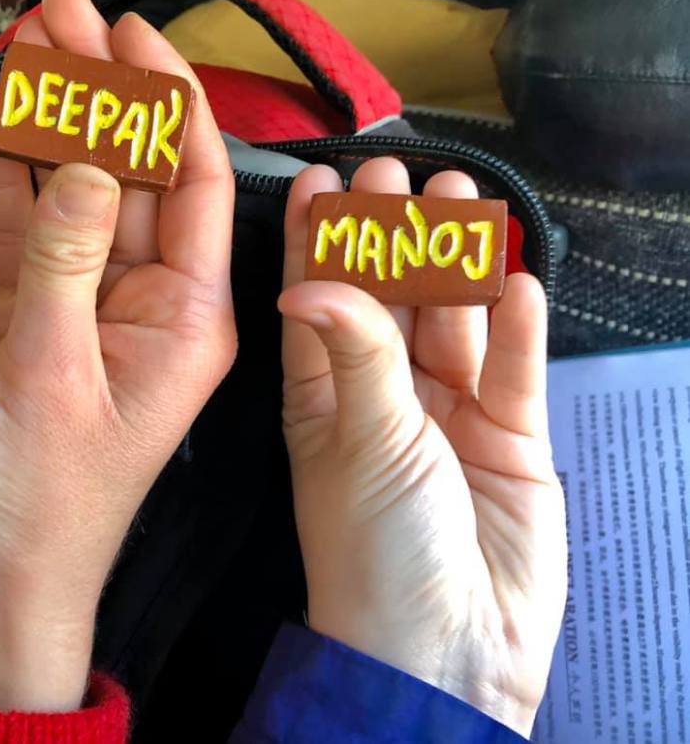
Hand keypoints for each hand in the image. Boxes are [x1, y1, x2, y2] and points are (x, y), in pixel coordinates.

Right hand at [0, 0, 234, 710]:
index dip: (169, 101)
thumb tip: (88, 162)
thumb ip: (65, 262)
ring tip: (28, 45)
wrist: (1, 565)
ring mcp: (103, 302)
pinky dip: (20, 178)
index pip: (195, 182)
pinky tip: (2, 121)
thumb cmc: (41, 495)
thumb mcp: (48, 373)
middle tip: (64, 11)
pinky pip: (42, 230)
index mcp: (191, 314)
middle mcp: (159, 300)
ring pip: (87, 191)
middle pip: (139, 172)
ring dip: (58, 121)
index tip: (133, 36)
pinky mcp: (53, 314)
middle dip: (106, 91)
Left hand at [279, 158, 565, 736]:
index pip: (318, 300)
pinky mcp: (509, 438)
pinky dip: (518, 330)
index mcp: (326, 395)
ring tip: (458, 200)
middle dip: (393, 238)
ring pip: (455, 321)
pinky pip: (515, 370)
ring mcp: (450, 413)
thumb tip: (308, 279)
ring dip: (457, 266)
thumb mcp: (359, 439)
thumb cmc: (375, 550)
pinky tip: (516, 282)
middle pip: (391, 299)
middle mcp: (384, 395)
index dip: (318, 241)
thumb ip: (353, 352)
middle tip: (395, 176)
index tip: (319, 182)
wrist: (448, 650)